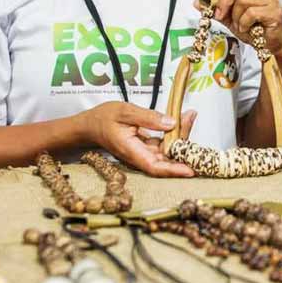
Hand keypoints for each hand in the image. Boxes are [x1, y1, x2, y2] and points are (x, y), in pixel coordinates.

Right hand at [79, 102, 193, 176]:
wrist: (90, 126)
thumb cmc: (103, 118)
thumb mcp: (124, 111)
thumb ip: (148, 117)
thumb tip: (171, 123)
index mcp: (131, 150)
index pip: (154, 166)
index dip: (173, 170)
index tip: (190, 170)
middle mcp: (138, 156)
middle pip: (165, 159)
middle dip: (183, 145)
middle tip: (191, 120)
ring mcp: (143, 153)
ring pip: (166, 151)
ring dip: (180, 137)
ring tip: (189, 116)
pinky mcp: (146, 149)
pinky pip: (163, 145)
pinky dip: (173, 134)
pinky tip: (181, 119)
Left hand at [199, 0, 281, 61]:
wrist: (268, 46)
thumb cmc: (251, 29)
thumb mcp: (229, 18)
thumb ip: (215, 9)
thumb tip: (197, 2)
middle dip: (222, 2)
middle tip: (218, 16)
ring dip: (235, 16)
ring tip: (239, 25)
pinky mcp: (274, 11)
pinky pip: (251, 13)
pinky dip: (244, 23)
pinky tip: (246, 29)